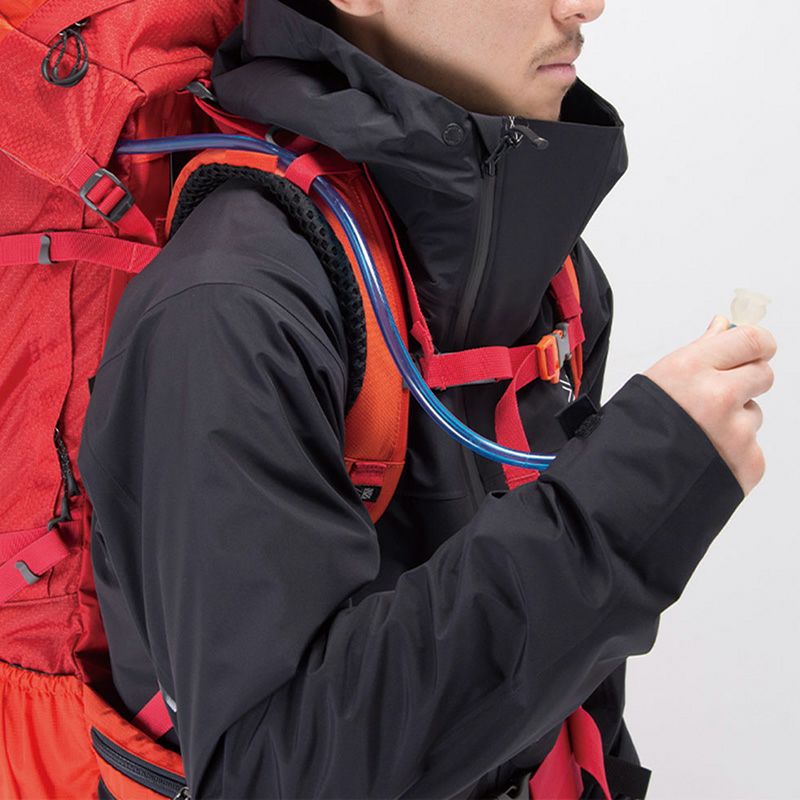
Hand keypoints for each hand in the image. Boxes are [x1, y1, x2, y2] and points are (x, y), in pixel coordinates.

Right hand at [643, 315, 776, 495]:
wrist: (622, 489)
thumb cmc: (629, 434)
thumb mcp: (656, 382)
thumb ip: (699, 353)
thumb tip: (722, 327)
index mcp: (690, 369)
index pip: (751, 339)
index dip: (757, 344)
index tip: (755, 349)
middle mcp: (718, 396)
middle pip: (763, 374)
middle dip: (746, 382)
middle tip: (717, 398)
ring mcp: (737, 432)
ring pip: (754, 414)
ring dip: (735, 421)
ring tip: (698, 436)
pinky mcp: (749, 463)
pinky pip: (752, 447)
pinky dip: (733, 452)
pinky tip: (703, 457)